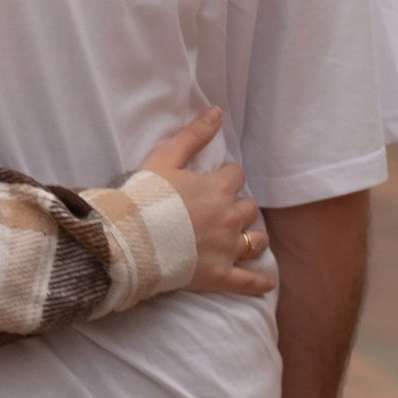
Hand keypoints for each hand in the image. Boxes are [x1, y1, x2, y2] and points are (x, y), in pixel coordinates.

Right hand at [139, 110, 274, 299]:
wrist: (130, 238)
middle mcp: (229, 217)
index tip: (215, 180)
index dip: (226, 176)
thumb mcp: (165, 158)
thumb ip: (193, 135)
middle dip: (238, 205)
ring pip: (256, 240)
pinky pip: (247, 282)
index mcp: (218, 188)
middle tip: (221, 209)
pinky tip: (267, 285)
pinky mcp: (219, 276)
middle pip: (248, 207)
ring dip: (254, 236)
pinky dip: (258, 283)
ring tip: (247, 237)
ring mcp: (227, 248)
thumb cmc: (144, 197)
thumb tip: (217, 112)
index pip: (236, 175)